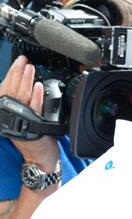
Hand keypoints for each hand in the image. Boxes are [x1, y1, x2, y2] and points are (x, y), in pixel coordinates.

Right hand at [0, 56, 59, 171]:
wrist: (39, 157)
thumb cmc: (31, 136)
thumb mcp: (24, 116)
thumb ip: (22, 102)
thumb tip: (24, 82)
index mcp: (6, 112)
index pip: (5, 89)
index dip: (11, 74)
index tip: (18, 61)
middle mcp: (10, 116)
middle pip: (11, 90)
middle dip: (17, 73)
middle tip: (23, 60)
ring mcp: (21, 121)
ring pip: (22, 97)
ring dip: (25, 81)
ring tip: (30, 68)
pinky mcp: (33, 127)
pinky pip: (34, 109)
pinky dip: (36, 97)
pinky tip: (38, 87)